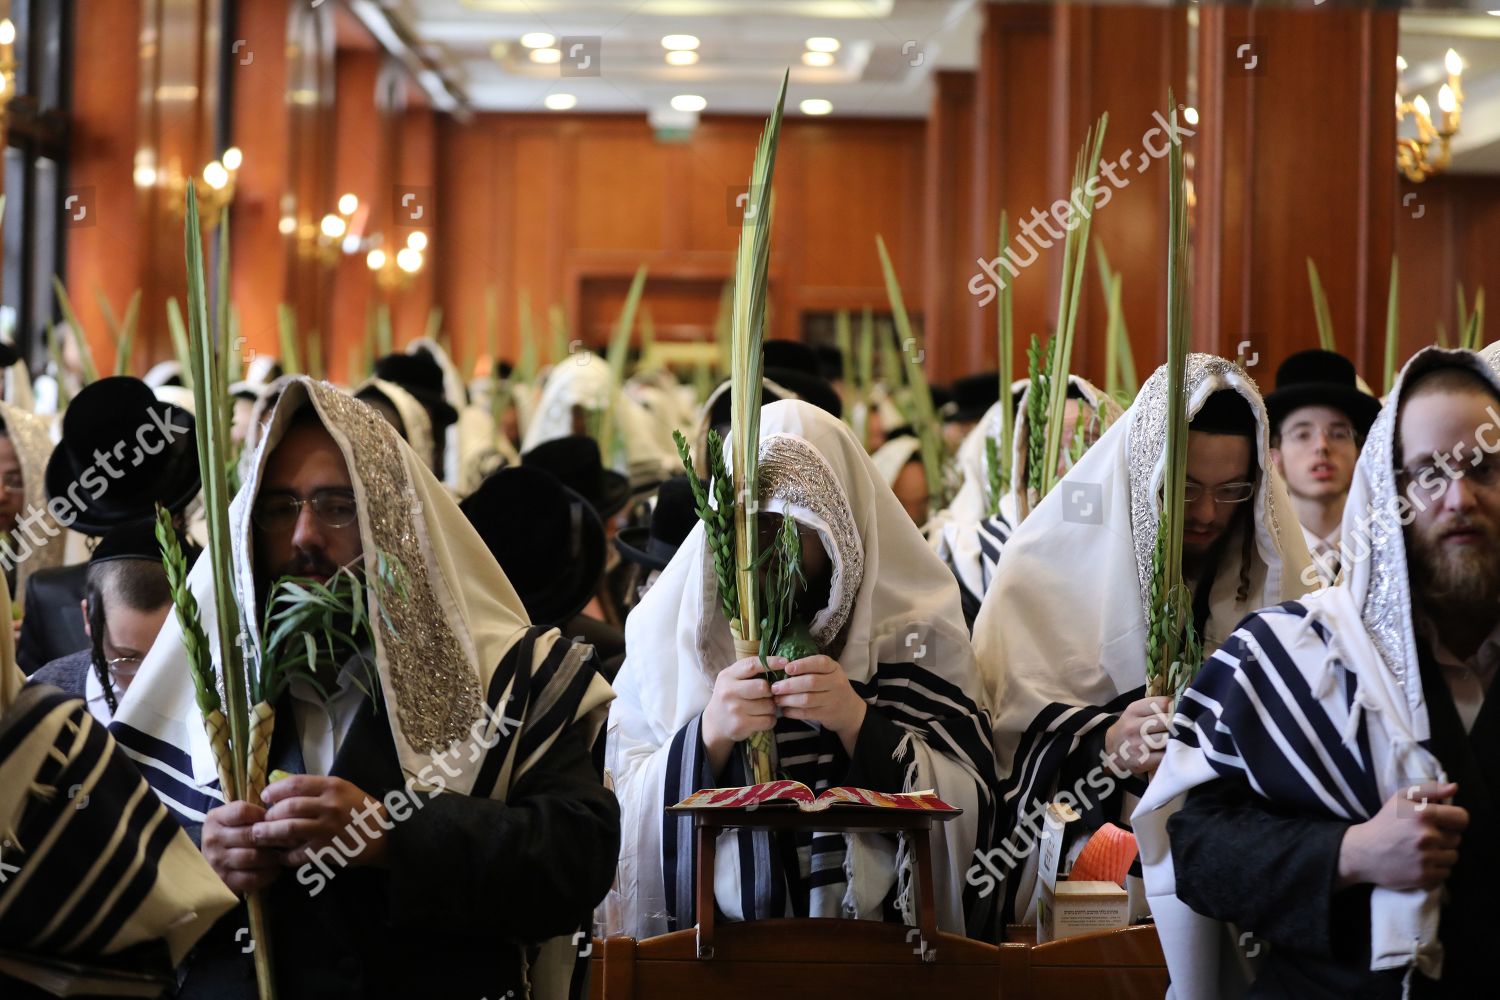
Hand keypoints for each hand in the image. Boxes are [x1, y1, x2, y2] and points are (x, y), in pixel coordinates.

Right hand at [202, 800, 280, 893]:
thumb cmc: (231, 834)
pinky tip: (276, 868)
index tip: (275, 819)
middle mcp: (213, 840)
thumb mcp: (233, 818)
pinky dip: (269, 873)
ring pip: (254, 857)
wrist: (210, 863)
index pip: (242, 811)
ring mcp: (218, 862)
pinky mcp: (226, 880)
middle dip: (275, 836)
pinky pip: (253, 878)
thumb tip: (282, 816)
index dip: (263, 814)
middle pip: (251, 835)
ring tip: (283, 853)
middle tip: (290, 838)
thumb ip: (252, 813)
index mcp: (215, 819)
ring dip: (273, 856)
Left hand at [252, 775, 391, 869]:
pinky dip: (286, 856)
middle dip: (268, 815)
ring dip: (270, 834)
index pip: (294, 784)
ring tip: (261, 836)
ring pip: (288, 829)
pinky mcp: (328, 849)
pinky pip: (298, 853)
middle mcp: (329, 805)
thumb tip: (283, 790)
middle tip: (262, 820)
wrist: (386, 834)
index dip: (275, 790)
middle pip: (287, 807)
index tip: (265, 796)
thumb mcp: (343, 790)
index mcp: (332, 786)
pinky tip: (283, 856)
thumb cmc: (361, 810)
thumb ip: (317, 789)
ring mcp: (328, 828)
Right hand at [701, 656, 780, 777]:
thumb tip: (780, 664)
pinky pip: (768, 720)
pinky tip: (763, 718)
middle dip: (771, 691)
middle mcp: (729, 691)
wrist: (715, 723)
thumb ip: (750, 671)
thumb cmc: (730, 696)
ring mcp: (734, 709)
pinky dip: (770, 719)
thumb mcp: (732, 679)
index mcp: (728, 676)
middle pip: (763, 687)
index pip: (752, 665)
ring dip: (772, 707)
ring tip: (764, 707)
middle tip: (769, 695)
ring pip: (768, 705)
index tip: (785, 662)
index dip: (771, 662)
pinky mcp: (741, 725)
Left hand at [771, 655, 867, 756]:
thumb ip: (810, 669)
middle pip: (811, 682)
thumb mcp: (827, 673)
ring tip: (777, 699)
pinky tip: (785, 710)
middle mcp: (836, 682)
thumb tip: (781, 666)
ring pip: (807, 699)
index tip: (786, 668)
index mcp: (834, 668)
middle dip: (789, 685)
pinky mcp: (827, 714)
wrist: (849, 710)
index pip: (819, 663)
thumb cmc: (831, 686)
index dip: (802, 665)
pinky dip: (793, 712)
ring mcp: (833, 699)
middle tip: (774, 687)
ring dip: (788, 700)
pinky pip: (806, 713)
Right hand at [1104, 696, 1173, 775]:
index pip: (1163, 704)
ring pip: (1167, 740)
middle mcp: (1133, 726)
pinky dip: (1169, 755)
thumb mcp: (1138, 713)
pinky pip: (1164, 756)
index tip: (1178, 714)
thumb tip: (1183, 708)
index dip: (1175, 709)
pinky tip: (1168, 753)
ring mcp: (1136, 745)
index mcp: (1134, 710)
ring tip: (1176, 741)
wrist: (1113, 750)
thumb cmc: (1132, 728)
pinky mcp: (1140, 761)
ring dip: (1175, 741)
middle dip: (1177, 726)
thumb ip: (1157, 709)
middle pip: (1167, 722)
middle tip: (1181, 730)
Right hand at [1338, 782, 1466, 890]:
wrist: (1362, 852)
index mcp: (1423, 814)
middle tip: (1425, 837)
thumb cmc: (1384, 823)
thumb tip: (1454, 788)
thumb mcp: (1400, 798)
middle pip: (1457, 839)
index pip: (1462, 818)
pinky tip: (1421, 863)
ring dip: (1442, 854)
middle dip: (1444, 837)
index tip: (1443, 823)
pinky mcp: (1424, 876)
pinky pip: (1446, 873)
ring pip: (1453, 857)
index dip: (1454, 820)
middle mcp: (1427, 836)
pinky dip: (1436, 869)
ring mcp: (1426, 858)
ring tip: (1423, 851)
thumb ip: (1429, 789)